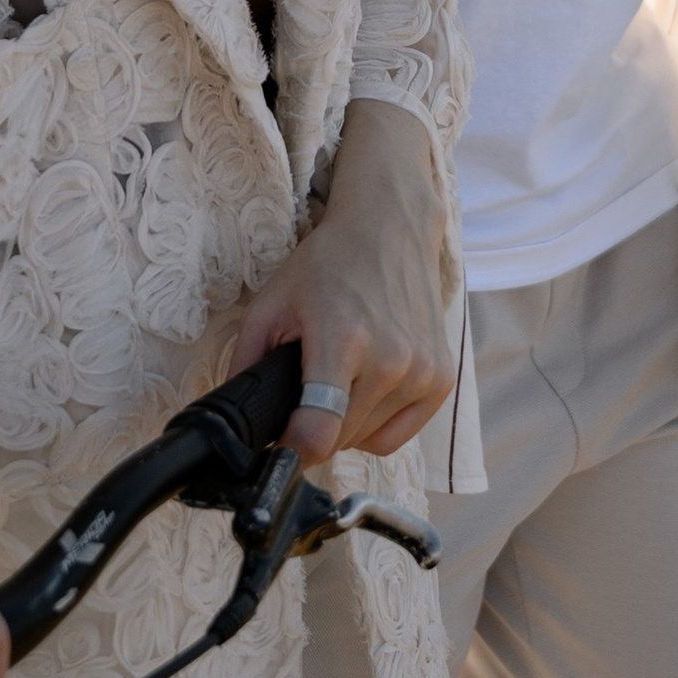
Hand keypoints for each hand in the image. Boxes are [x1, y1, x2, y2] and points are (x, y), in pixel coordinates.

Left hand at [227, 96, 454, 467]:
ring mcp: (423, 371)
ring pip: (367, 441)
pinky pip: (398, 435)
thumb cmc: (327, 264)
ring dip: (345, 426)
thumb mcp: (271, 303)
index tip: (279, 443)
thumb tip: (236, 420)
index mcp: (343, 340)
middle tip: (304, 395)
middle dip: (313, 429)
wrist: (390, 229)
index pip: (320, 431)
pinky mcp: (442, 378)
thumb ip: (246, 363)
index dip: (292, 448)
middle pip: (338, 441)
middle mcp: (391, 360)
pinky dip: (375, 425)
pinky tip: (363, 389)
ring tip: (337, 382)